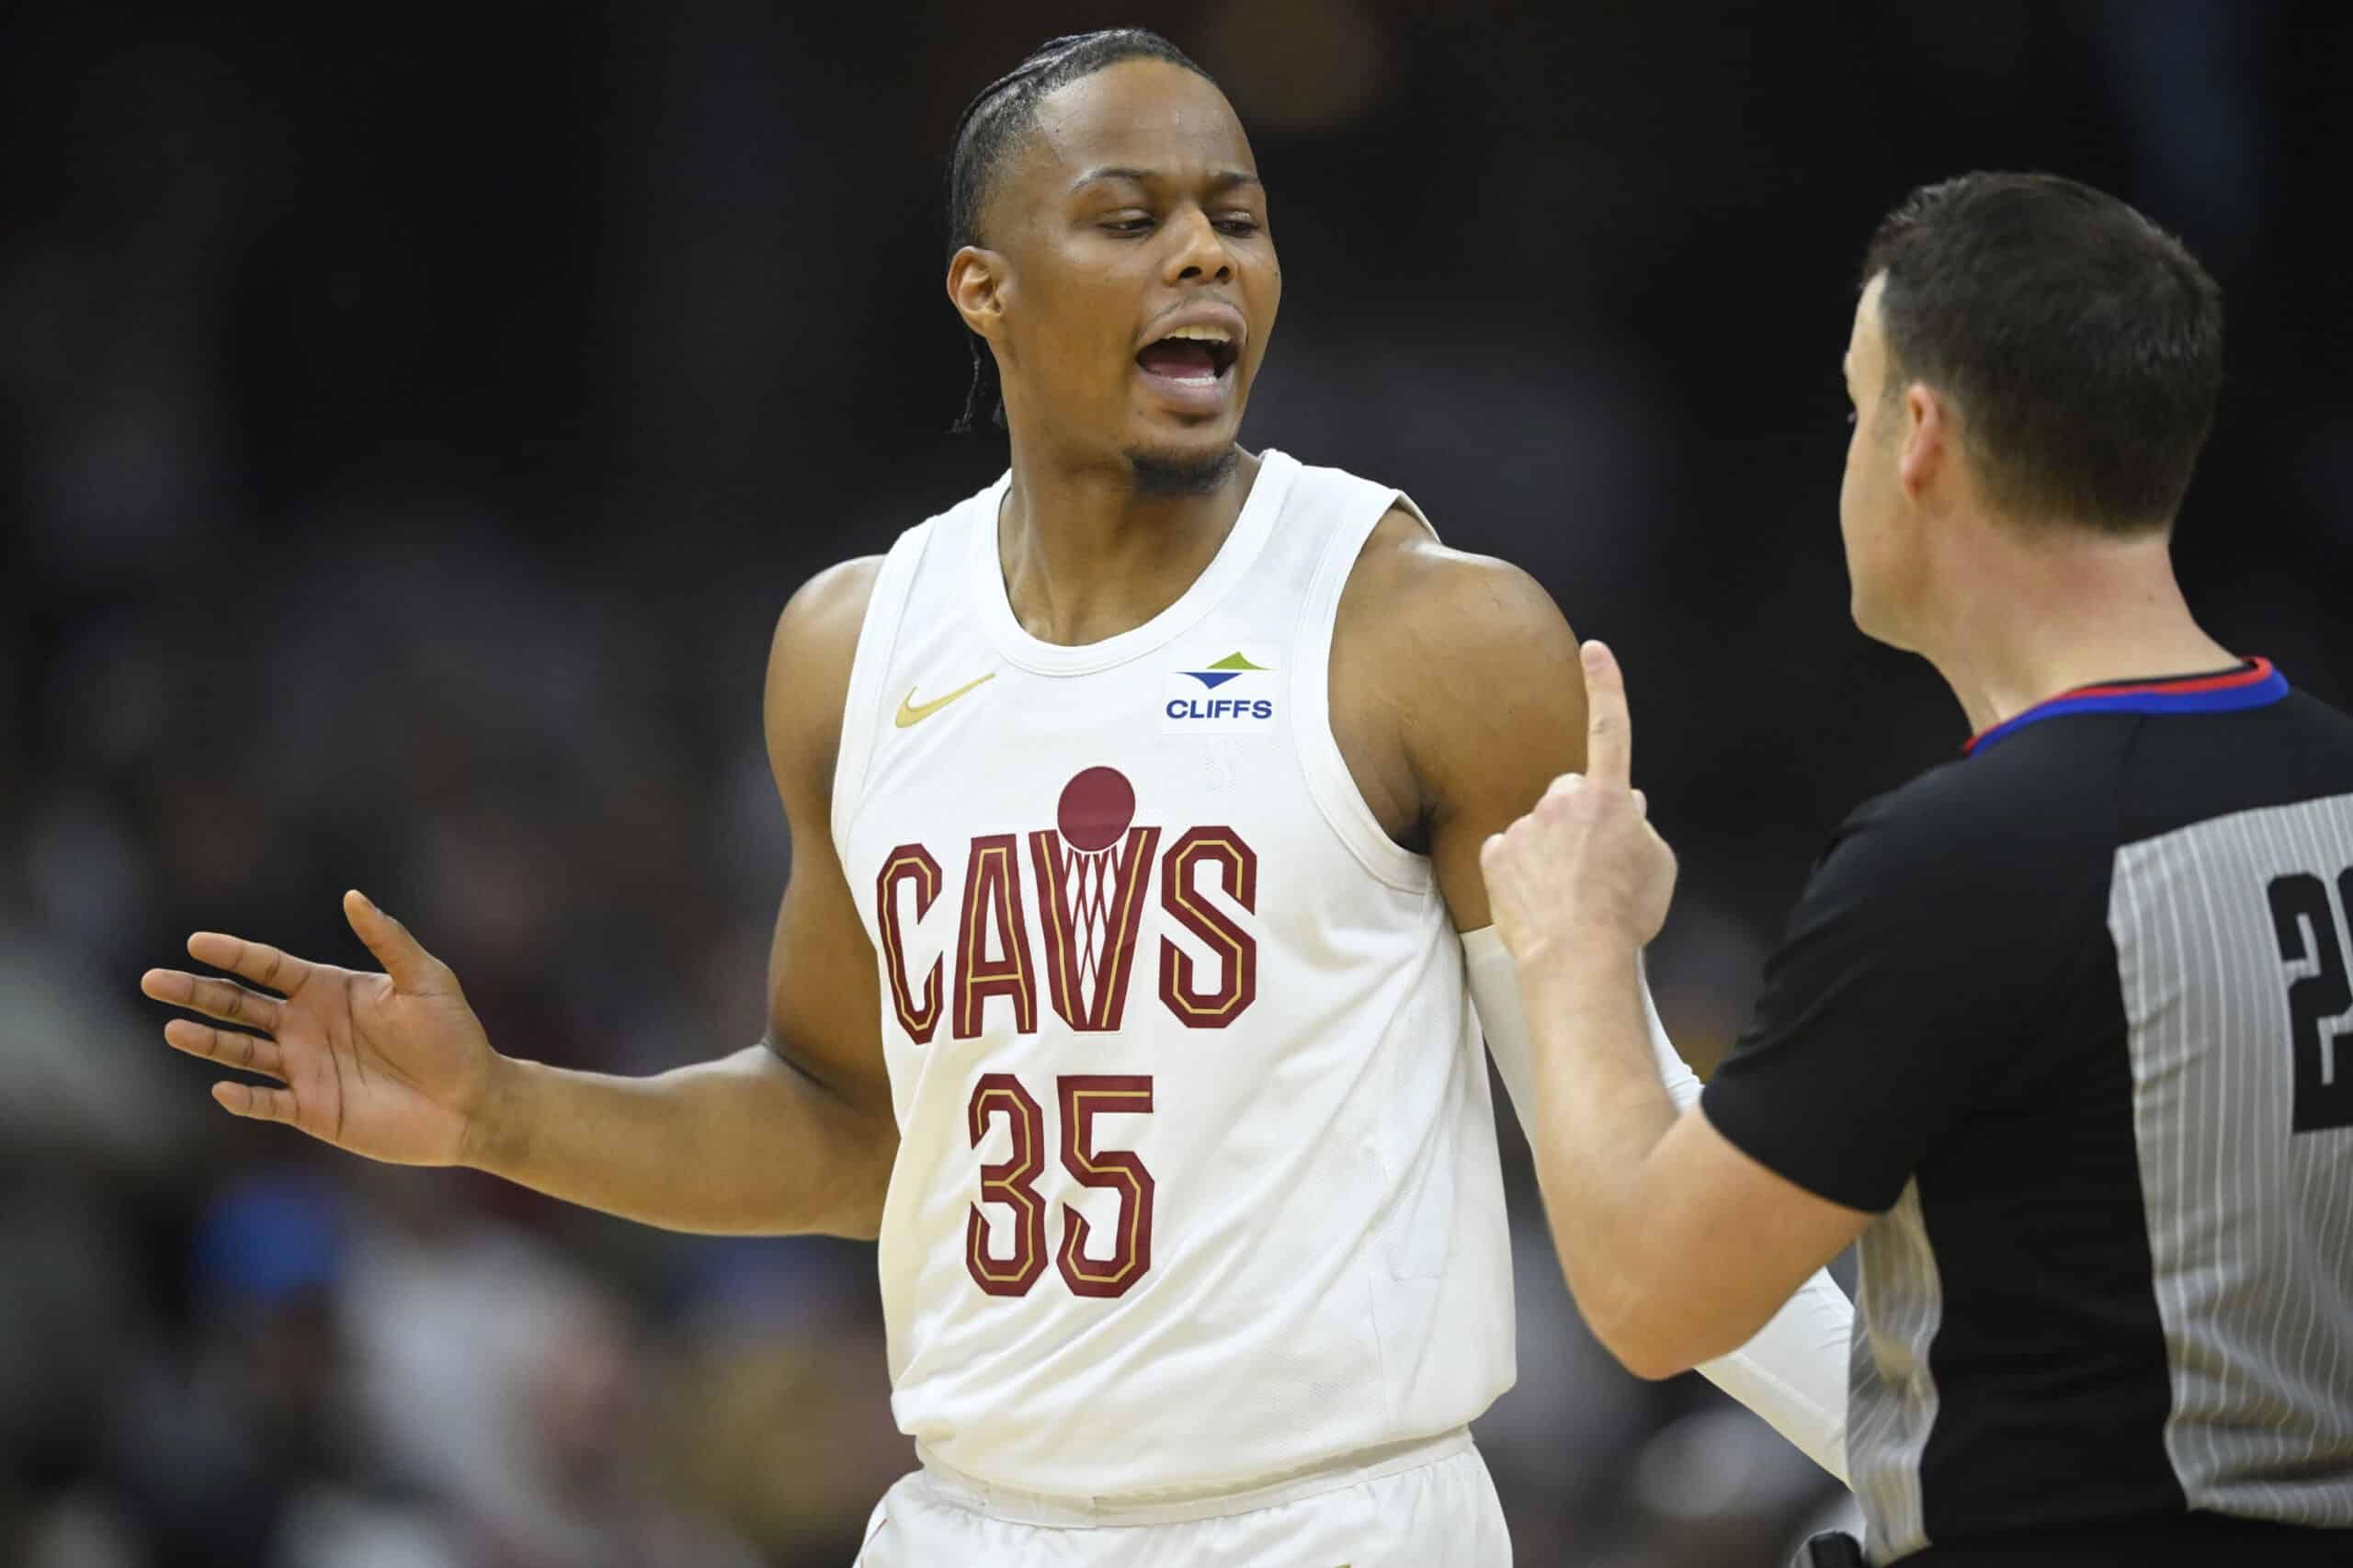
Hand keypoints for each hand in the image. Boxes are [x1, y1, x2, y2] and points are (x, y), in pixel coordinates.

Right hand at [141, 890, 498, 1165]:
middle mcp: (307, 1026)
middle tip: (152, 980)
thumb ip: (388, 941)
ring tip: (172, 1028)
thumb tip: (353, 896)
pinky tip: (222, 1088)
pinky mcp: (314, 1110)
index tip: (196, 942)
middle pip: (240, 1006)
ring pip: (242, 1052)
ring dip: (207, 1042)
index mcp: (328, 989)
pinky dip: (244, 1098)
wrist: (472, 1101)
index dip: (233, 955)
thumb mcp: (426, 980)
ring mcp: (306, 1069)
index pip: (268, 967)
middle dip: (197, 992)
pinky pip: (268, 1103)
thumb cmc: (454, 1036)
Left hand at [1479, 641, 1677, 957]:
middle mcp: (1562, 799)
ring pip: (1539, 826)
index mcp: (1609, 796)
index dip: (1605, 686)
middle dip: (1577, 816)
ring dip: (1550, 849)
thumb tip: (1629, 806)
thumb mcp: (1658, 866)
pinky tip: (1538, 899)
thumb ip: (1643, 828)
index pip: (1609, 728)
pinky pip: (1511, 853)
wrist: (1577, 955)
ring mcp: (1525, 825)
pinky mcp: (1495, 853)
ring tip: (1566, 893)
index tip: (1593, 650)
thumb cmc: (1626, 913)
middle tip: (1591, 863)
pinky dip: (1522, 871)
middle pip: (1569, 792)